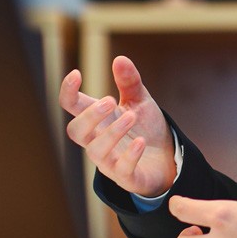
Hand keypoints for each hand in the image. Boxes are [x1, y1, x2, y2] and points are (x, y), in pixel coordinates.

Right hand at [58, 56, 176, 197]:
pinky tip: (140, 142)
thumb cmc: (146, 128)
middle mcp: (98, 140)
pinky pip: (122, 170)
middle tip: (110, 100)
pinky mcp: (127, 177)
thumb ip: (130, 82)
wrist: (168, 158)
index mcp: (98, 119)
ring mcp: (110, 161)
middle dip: (89, 116)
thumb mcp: (140, 101)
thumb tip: (120, 59)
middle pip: (76, 131)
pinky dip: (130, 155)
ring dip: (111, 133)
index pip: (72, 107)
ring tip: (131, 117)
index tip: (76, 74)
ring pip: (96, 151)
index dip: (68, 92)